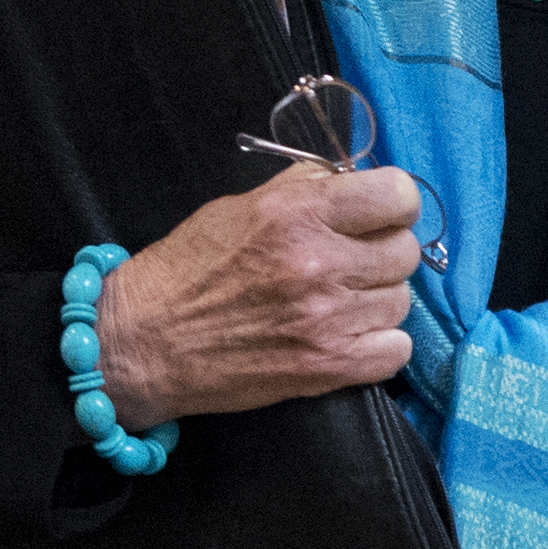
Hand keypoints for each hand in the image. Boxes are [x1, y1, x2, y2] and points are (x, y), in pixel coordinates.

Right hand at [97, 164, 425, 419]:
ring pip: (402, 301)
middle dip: (381, 253)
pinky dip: (379, 345)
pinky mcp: (328, 368)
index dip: (394, 204)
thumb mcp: (240, 206)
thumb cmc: (187, 269)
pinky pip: (396, 350)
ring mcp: (327, 319)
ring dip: (376, 300)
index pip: (398, 195)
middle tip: (349, 263)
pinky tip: (348, 336)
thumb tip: (354, 181)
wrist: (142, 342)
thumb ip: (303, 189)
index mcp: (297, 213)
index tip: (378, 215)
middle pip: (404, 251)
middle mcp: (318, 263)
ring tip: (338, 302)